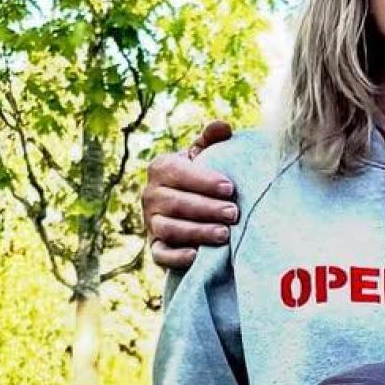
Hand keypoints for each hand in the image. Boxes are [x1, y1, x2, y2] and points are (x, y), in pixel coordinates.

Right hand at [143, 119, 236, 270]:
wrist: (190, 203)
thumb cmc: (201, 174)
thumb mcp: (204, 154)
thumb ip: (212, 139)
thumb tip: (223, 127)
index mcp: (160, 168)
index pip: (178, 173)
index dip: (204, 181)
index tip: (230, 188)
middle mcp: (150, 195)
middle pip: (175, 204)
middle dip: (206, 209)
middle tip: (234, 213)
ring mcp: (150, 222)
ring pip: (169, 229)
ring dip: (197, 232)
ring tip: (225, 234)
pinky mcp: (155, 247)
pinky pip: (160, 254)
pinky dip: (176, 257)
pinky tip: (197, 256)